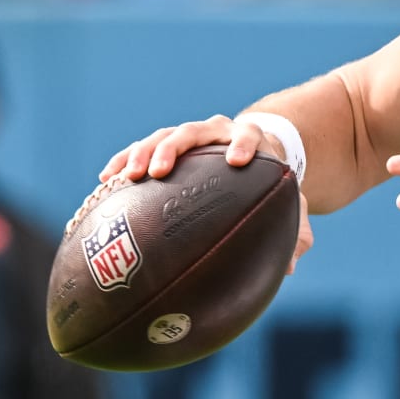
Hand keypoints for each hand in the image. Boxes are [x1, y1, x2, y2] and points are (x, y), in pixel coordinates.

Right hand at [96, 115, 314, 271]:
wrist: (249, 153)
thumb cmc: (269, 183)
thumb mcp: (286, 200)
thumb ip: (293, 229)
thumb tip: (291, 267)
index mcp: (251, 139)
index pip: (249, 135)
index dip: (243, 144)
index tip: (236, 161)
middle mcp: (217, 131)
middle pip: (194, 131)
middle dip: (174, 148)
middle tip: (160, 170)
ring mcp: (189, 136)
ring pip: (163, 136)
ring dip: (142, 153)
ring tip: (126, 177)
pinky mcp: (166, 144)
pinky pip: (140, 149)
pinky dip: (124, 160)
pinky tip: (106, 181)